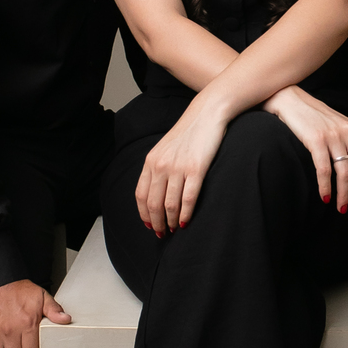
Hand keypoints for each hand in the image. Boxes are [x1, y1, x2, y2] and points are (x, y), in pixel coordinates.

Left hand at [136, 101, 228, 233]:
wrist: (206, 113)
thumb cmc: (189, 132)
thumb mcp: (165, 148)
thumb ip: (158, 167)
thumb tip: (156, 193)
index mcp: (151, 161)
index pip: (141, 195)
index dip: (144, 214)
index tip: (149, 225)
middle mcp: (161, 165)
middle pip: (153, 204)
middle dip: (156, 223)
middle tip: (162, 233)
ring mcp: (178, 168)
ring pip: (169, 205)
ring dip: (171, 222)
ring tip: (175, 229)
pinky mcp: (196, 169)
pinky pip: (188, 199)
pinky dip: (186, 214)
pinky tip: (186, 221)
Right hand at [261, 85, 347, 212]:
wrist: (290, 100)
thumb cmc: (313, 118)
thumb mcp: (338, 127)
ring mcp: (333, 136)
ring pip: (346, 173)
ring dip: (345, 195)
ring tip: (341, 208)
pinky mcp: (316, 140)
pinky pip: (325, 170)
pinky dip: (326, 187)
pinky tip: (325, 197)